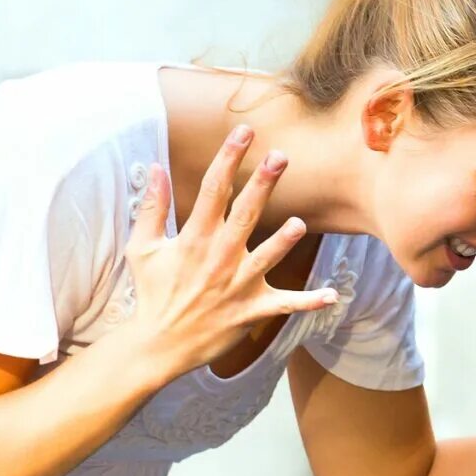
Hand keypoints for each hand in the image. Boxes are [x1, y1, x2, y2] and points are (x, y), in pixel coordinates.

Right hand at [124, 125, 336, 378]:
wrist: (158, 343)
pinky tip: (332, 295)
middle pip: (245, 215)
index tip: (244, 132)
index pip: (214, 190)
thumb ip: (153, 208)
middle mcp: (218, 257)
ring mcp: (237, 285)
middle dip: (262, 184)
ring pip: (266, 258)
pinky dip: (308, 301)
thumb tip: (155, 168)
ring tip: (298, 223)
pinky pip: (284, 305)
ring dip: (283, 242)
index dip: (228, 158)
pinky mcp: (250, 310)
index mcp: (194, 238)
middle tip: (280, 157)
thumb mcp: (143, 248)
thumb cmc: (152, 292)